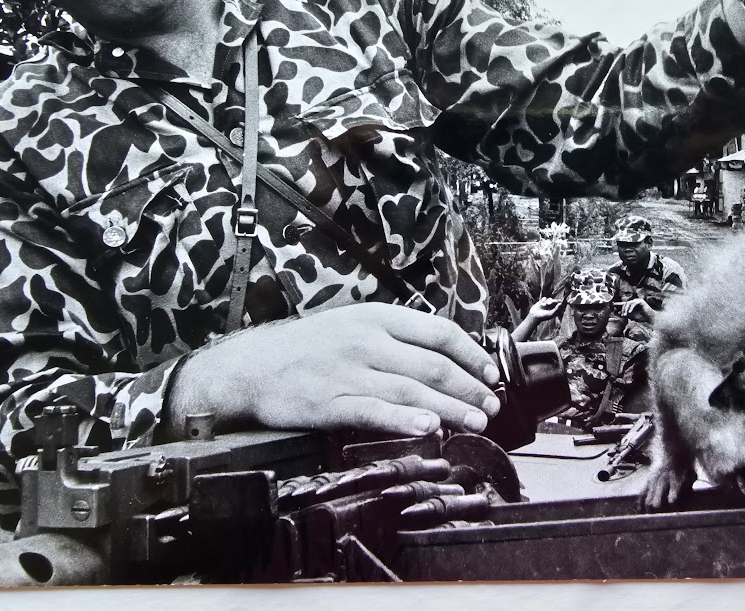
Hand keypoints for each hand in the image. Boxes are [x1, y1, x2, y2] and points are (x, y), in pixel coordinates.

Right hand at [169, 304, 500, 439]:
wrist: (252, 366)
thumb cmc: (307, 346)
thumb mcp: (352, 322)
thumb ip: (395, 336)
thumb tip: (443, 354)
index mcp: (376, 316)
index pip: (438, 330)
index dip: (471, 354)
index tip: (491, 372)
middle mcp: (367, 340)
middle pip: (432, 363)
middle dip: (469, 387)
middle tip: (491, 405)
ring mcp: (350, 371)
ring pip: (412, 388)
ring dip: (450, 408)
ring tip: (475, 421)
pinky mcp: (332, 403)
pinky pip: (376, 411)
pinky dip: (405, 419)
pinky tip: (429, 427)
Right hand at [526, 296, 564, 323]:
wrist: (534, 315)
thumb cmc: (543, 316)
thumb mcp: (551, 314)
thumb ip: (556, 309)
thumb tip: (561, 303)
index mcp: (555, 310)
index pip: (559, 304)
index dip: (559, 302)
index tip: (559, 301)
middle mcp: (552, 306)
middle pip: (554, 300)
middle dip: (551, 302)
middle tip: (548, 304)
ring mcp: (547, 303)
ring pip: (550, 298)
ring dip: (547, 301)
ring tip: (543, 305)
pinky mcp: (542, 301)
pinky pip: (545, 298)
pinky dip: (543, 300)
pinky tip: (541, 304)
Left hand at [620, 297, 655, 322]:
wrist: (650, 318)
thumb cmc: (642, 317)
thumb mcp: (632, 316)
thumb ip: (626, 314)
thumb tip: (619, 313)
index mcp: (631, 305)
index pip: (624, 304)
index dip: (619, 305)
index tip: (614, 307)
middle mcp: (634, 302)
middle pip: (625, 303)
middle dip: (623, 309)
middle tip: (623, 315)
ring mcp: (637, 301)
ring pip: (628, 303)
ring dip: (626, 309)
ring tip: (625, 314)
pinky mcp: (641, 301)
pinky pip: (633, 303)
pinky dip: (631, 308)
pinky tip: (630, 312)